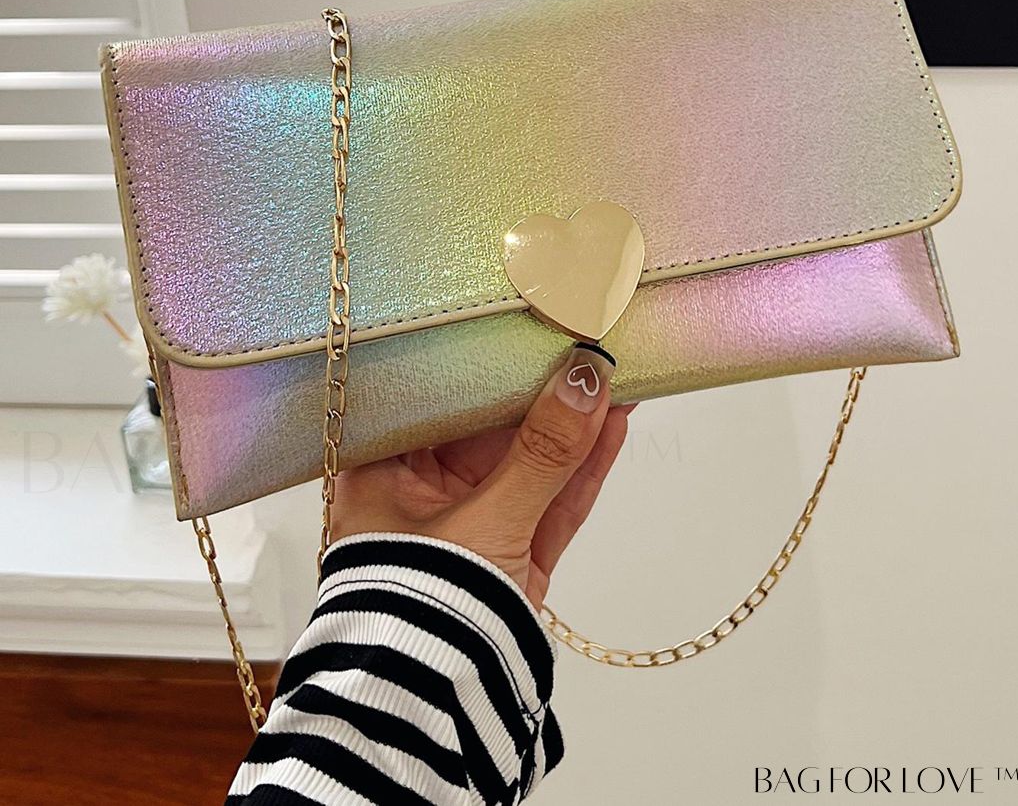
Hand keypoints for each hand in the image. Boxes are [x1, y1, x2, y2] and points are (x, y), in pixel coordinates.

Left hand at [329, 343, 631, 609]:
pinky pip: (549, 500)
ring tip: (613, 366)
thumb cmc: (421, 615)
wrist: (430, 717)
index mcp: (382, 471)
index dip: (483, 357)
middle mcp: (421, 493)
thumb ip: (543, 452)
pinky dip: (582, 466)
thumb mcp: (486, 521)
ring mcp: (470, 525)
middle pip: (488, 424)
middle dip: (538, 386)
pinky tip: (614, 422)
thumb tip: (585, 378)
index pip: (437, 395)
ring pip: (528, 460)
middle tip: (581, 336)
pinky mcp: (509, 558)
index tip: (526, 321)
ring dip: (571, 420)